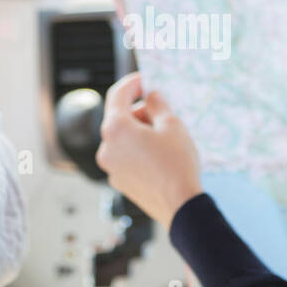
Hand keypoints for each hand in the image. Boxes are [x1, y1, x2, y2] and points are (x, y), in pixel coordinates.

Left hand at [96, 71, 202, 229]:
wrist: (180, 207)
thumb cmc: (177, 163)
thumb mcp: (172, 125)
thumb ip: (157, 104)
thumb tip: (151, 96)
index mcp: (115, 129)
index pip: (117, 95)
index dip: (132, 83)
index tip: (144, 79)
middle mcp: (106, 147)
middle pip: (119, 118)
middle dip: (139, 110)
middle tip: (162, 109)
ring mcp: (110, 167)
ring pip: (122, 139)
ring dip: (139, 131)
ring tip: (164, 135)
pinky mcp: (119, 181)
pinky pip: (125, 157)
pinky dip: (137, 149)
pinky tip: (159, 155)